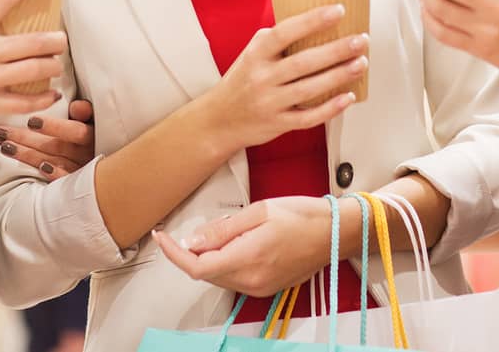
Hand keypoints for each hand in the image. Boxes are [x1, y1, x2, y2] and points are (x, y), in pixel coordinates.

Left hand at [0, 99, 95, 180]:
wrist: (109, 171)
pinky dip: (53, 175)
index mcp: (92, 135)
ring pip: (52, 161)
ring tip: (5, 147)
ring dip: (27, 155)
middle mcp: (87, 153)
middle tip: (1, 133)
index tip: (31, 121)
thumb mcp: (95, 122)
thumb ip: (86, 112)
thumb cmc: (96, 136)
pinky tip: (38, 169)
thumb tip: (76, 106)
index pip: (75, 130)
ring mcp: (81, 171)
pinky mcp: (76, 185)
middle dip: (26, 139)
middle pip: (55, 146)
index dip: (55, 126)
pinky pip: (64, 182)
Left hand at [154, 196, 338, 296]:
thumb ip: (223, 229)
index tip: (162, 237)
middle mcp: (252, 281)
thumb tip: (192, 241)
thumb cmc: (303, 215)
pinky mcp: (266, 288)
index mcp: (248, 259)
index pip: (196, 266)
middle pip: (205, 273)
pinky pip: (234, 279)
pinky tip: (231, 245)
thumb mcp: (259, 211)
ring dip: (207, 258)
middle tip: (184, 229)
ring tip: (216, 233)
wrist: (336, 232)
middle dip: (190, 253)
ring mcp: (260, 288)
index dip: (173, 253)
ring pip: (218, 277)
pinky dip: (223, 263)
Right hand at [201, 5, 366, 154]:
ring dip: (339, 76)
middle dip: (336, 50)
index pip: (285, 32)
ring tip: (361, 63)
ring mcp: (270, 102)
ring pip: (309, 89)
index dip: (312, 20)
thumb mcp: (250, 55)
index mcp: (255, 54)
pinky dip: (330, 108)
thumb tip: (313, 21)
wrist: (219, 120)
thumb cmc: (242, 81)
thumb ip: (274, 40)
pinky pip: (308, 117)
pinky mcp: (278, 124)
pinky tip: (347, 97)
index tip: (338, 11)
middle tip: (362, 40)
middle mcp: (261, 78)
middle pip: (303, 62)